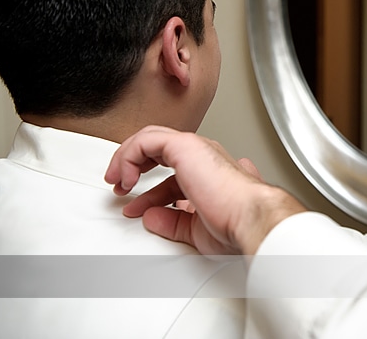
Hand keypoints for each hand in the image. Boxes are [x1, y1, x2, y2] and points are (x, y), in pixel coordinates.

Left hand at [104, 125, 305, 254]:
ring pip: (151, 138)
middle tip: (120, 185)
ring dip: (127, 158)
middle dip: (134, 164)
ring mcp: (195, 148)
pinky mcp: (185, 146)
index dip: (149, 192)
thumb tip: (152, 217)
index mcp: (209, 172)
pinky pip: (146, 140)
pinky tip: (125, 177)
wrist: (250, 216)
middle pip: (159, 147)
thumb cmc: (236, 222)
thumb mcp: (195, 228)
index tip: (136, 208)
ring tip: (117, 179)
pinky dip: (129, 155)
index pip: (172, 173)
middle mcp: (203, 155)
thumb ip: (172, 221)